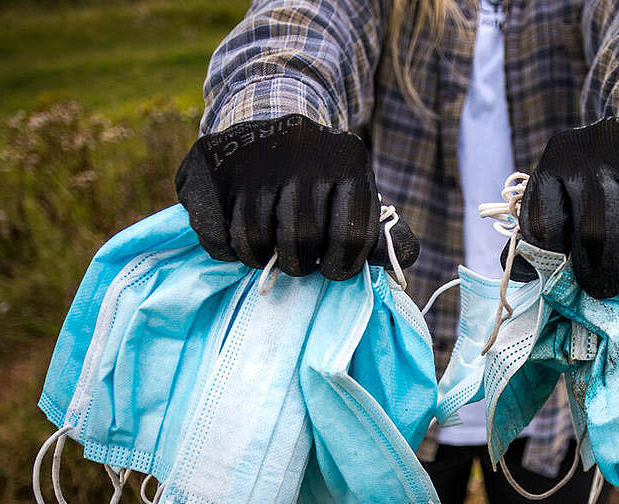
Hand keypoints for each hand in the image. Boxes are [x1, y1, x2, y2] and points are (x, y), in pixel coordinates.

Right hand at [175, 113, 417, 278]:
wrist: (261, 120)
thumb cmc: (315, 177)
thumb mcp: (354, 194)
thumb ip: (381, 233)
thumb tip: (406, 259)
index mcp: (349, 160)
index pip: (352, 238)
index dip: (342, 266)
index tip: (331, 268)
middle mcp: (304, 152)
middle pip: (302, 240)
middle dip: (299, 263)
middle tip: (296, 258)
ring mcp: (255, 158)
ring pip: (255, 240)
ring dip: (259, 258)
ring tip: (266, 245)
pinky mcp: (212, 166)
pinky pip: (218, 237)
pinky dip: (226, 250)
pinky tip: (234, 234)